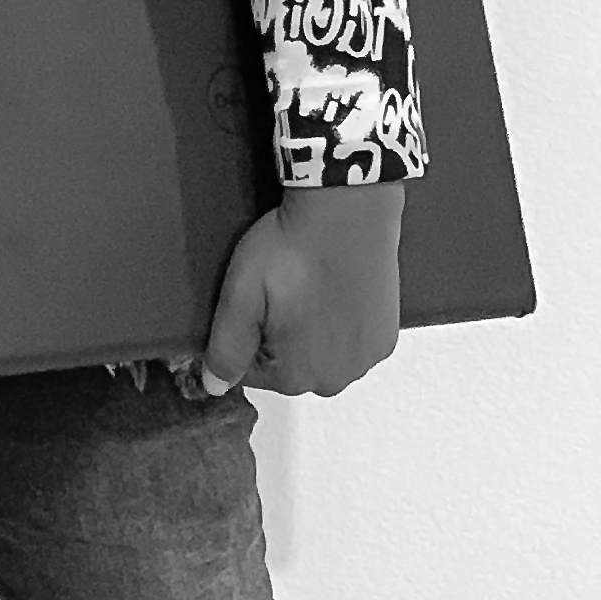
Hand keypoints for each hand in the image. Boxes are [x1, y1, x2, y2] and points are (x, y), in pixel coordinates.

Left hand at [200, 180, 402, 398]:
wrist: (346, 212)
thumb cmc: (290, 250)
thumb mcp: (241, 295)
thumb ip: (226, 349)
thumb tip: (214, 387)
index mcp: (293, 376)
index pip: (251, 369)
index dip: (245, 331)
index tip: (253, 297)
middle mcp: (333, 380)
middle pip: (289, 365)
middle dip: (278, 334)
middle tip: (279, 287)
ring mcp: (365, 360)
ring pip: (322, 354)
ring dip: (312, 330)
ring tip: (308, 284)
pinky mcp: (386, 337)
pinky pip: (352, 340)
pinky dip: (342, 321)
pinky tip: (335, 288)